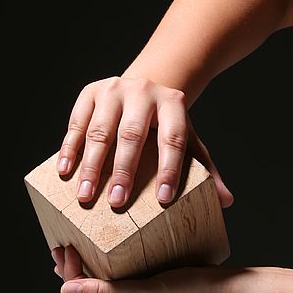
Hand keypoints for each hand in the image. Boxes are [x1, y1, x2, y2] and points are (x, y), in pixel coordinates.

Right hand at [56, 76, 232, 207]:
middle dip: (124, 170)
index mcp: (173, 103)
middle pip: (132, 134)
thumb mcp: (188, 139)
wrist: (144, 88)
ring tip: (85, 196)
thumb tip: (226, 200)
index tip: (164, 198)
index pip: (174, 138)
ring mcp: (114, 89)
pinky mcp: (89, 92)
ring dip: (91, 165)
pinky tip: (65, 171)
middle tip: (116, 203)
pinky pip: (76, 122)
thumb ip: (205, 168)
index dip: (170, 168)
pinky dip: (69, 148)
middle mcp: (143, 91)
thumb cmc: (166, 124)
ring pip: (100, 130)